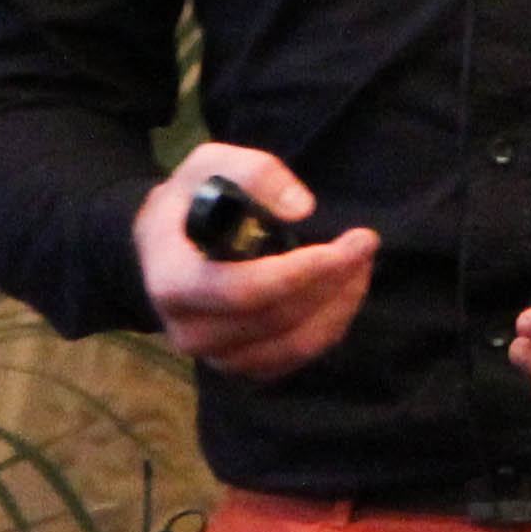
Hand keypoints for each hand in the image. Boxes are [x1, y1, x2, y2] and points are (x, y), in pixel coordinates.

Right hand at [136, 145, 375, 381]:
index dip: (300, 272)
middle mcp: (189, 332)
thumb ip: (254, 173)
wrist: (165, 246)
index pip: (242, 291)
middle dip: (331, 280)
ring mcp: (216, 357)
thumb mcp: (210, 164)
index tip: (346, 245)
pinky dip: (331, 323)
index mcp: (173, 282)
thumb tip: (302, 209)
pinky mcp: (242, 367)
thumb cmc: (191, 201)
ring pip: (294, 344)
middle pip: (276, 319)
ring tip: (361, 261)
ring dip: (339, 303)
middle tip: (365, 242)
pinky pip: (298, 356)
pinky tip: (345, 287)